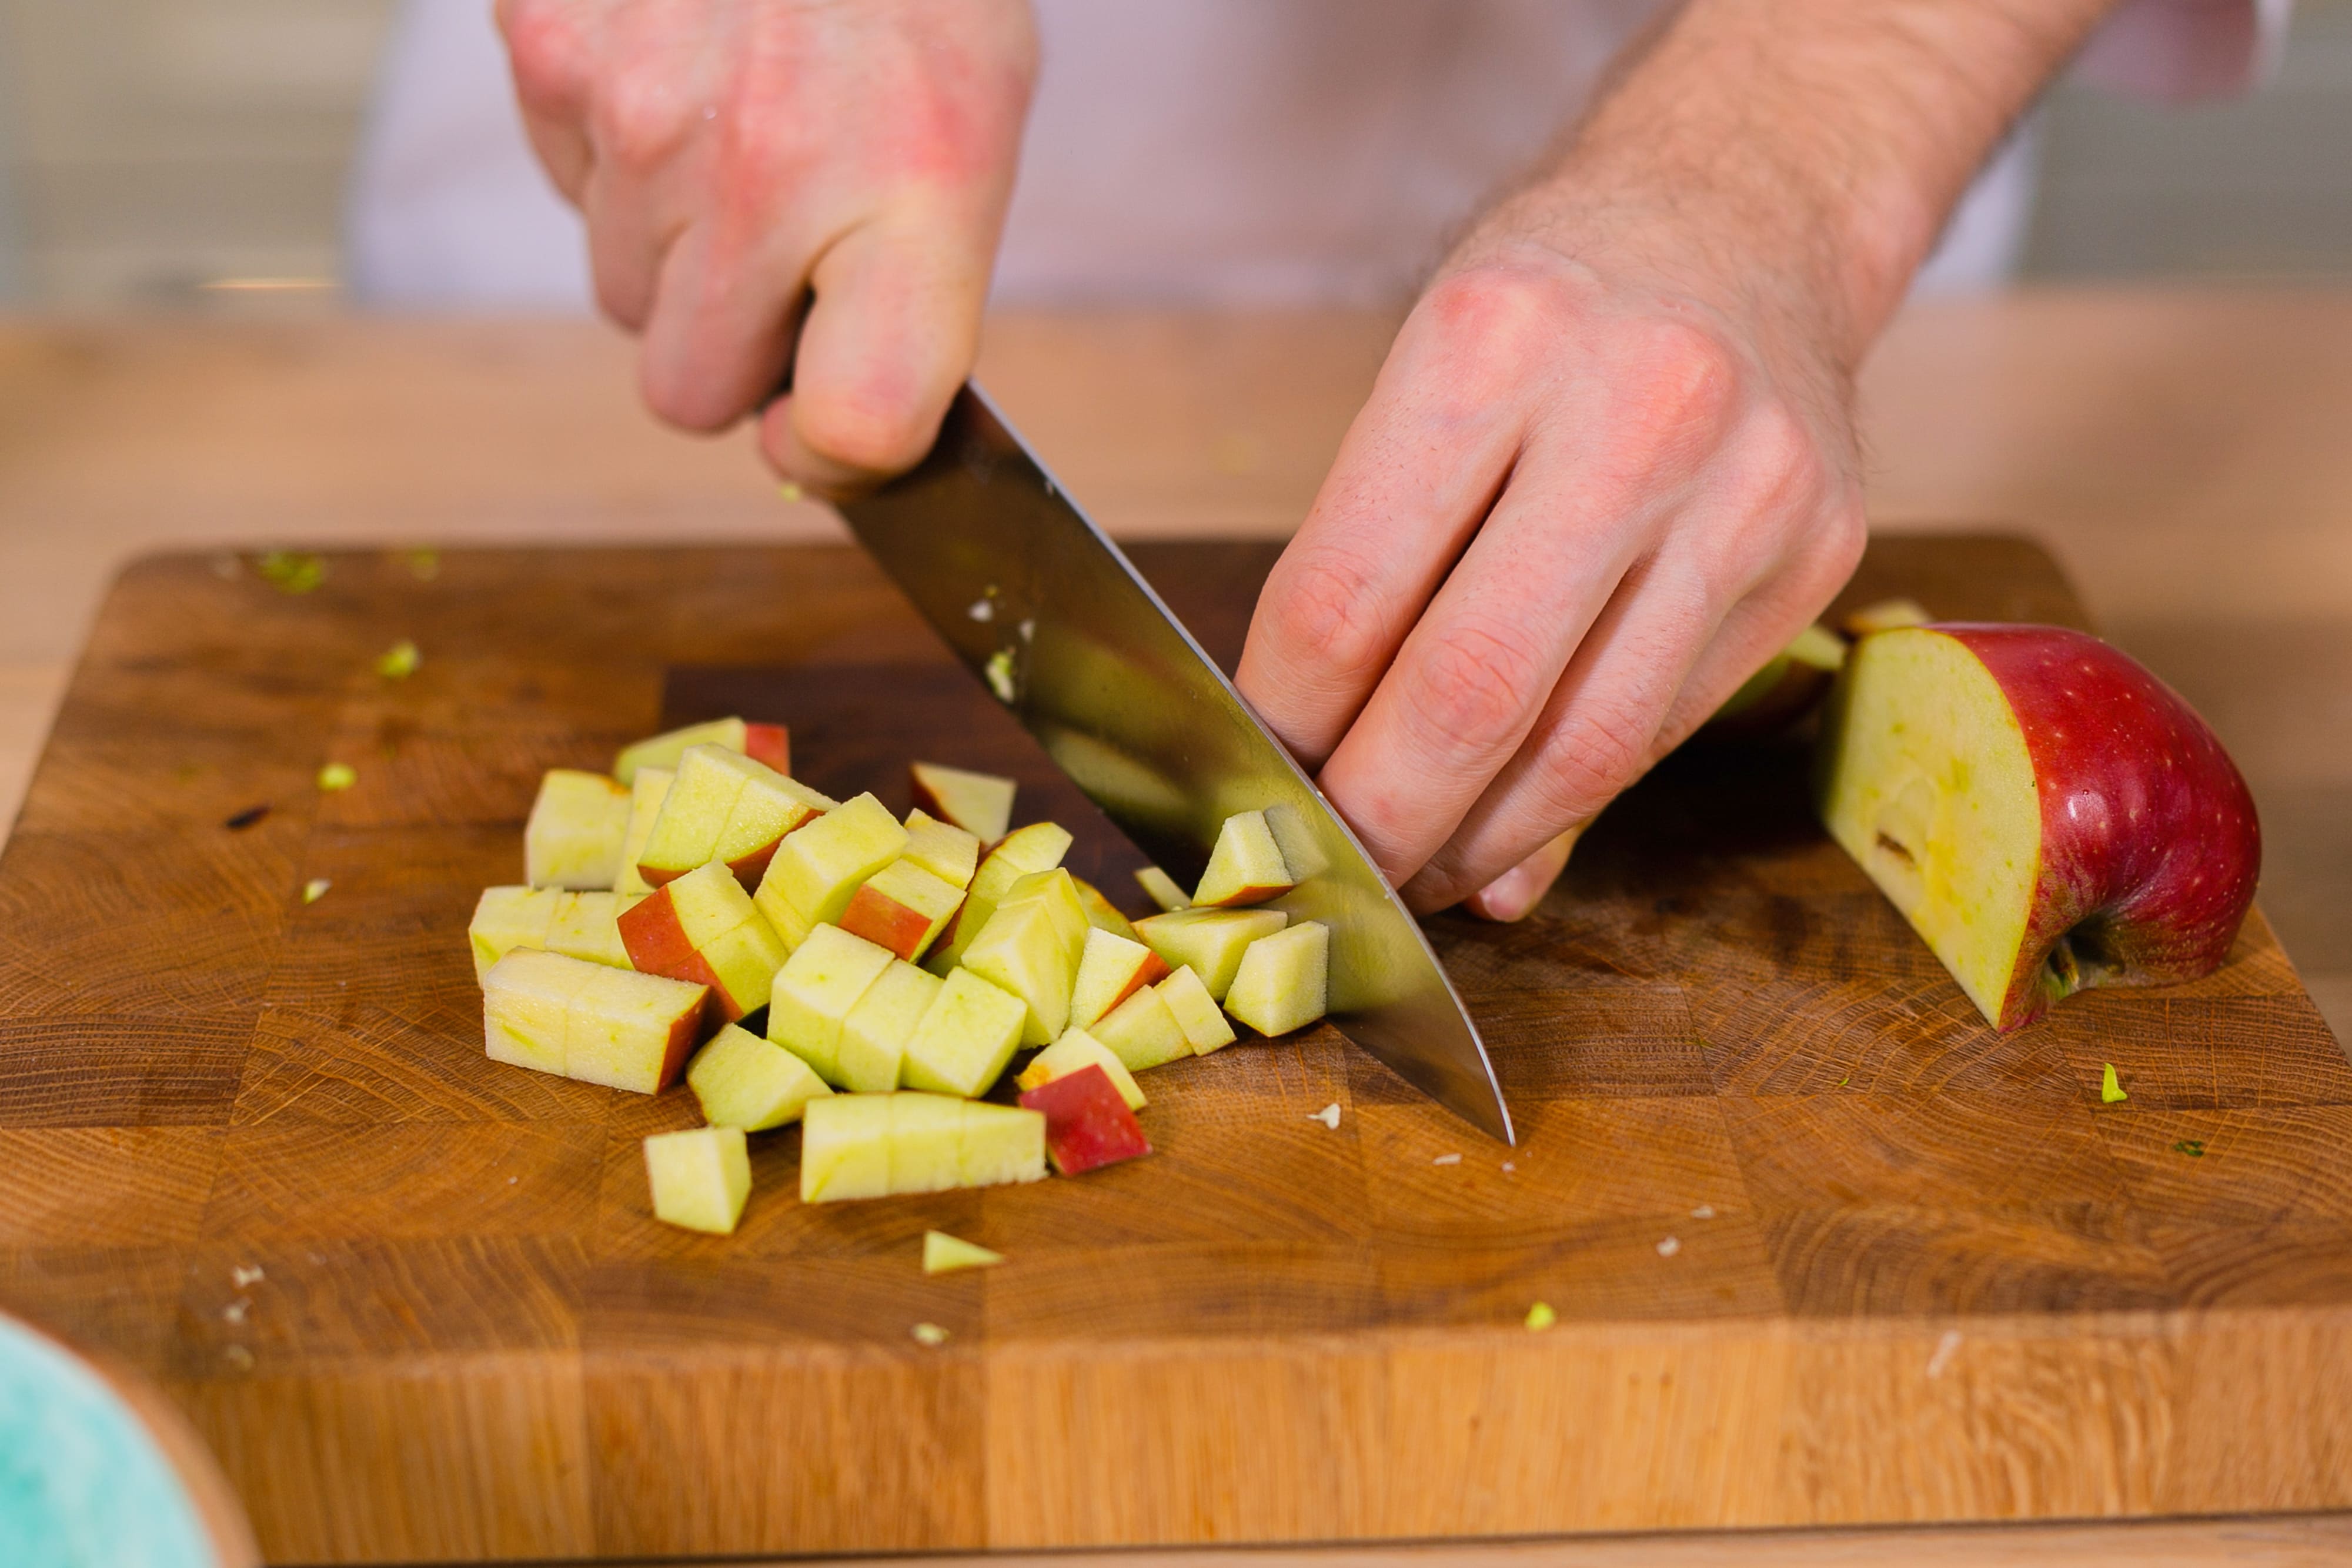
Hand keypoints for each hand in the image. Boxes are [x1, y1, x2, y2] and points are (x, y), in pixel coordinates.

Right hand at [499, 0, 1036, 493]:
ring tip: (737, 127)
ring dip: (670, 248)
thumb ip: (913, 306)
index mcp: (909, 198)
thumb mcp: (971, 134)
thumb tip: (819, 435)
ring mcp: (638, 118)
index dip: (828, 451)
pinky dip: (612, 159)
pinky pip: (567, 189)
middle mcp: (763, 173)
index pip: (854, 424)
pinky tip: (678, 74)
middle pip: (689, 391)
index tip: (823, 421)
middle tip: (783, 244)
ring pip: (620, 296)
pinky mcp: (546, 56)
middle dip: (729, 344)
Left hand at [1236, 195, 1867, 920]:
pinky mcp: (1818, 556)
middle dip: (1381, 817)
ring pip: (1587, 746)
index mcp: (1493, 340)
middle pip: (1471, 692)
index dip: (1285, 718)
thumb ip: (1381, 563)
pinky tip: (1516, 829)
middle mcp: (1637, 411)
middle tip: (1330, 868)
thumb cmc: (1554, 303)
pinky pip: (1666, 726)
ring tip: (1419, 871)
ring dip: (1481, 840)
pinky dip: (1576, 801)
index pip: (1344, 595)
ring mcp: (1746, 491)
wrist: (1750, 212)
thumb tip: (1336, 770)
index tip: (1257, 769)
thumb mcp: (1433, 370)